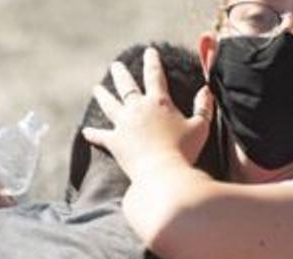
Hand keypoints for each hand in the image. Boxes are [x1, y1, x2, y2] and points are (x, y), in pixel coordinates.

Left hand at [81, 47, 213, 181]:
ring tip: (96, 89)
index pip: (155, 75)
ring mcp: (124, 125)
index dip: (152, 62)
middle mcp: (138, 109)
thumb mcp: (200, 127)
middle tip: (115, 65)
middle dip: (121, 73)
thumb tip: (206, 90)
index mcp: (159, 102)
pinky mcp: (115, 142)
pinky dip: (93, 134)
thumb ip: (204, 107)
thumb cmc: (185, 151)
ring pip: (110, 105)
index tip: (149, 51)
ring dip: (103, 95)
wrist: (163, 173)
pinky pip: (100, 136)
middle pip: (126, 86)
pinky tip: (86, 131)